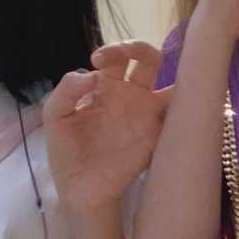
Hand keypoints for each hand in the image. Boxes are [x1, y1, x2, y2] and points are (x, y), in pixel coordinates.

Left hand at [45, 43, 168, 217]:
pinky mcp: (156, 139)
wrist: (78, 189)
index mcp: (107, 86)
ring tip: (163, 66)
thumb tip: (93, 74)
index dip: (113, 50)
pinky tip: (183, 99)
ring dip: (174, 74)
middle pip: (147, 61)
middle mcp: (130, 96)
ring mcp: (146, 118)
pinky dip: (184, 109)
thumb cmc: (65, 152)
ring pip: (169, 86)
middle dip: (140, 49)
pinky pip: (176, 121)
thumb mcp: (54, 115)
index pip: (120, 57)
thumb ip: (67, 89)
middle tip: (126, 55)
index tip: (98, 61)